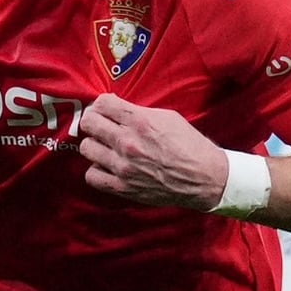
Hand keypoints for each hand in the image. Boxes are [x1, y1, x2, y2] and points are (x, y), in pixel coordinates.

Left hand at [78, 93, 226, 207]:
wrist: (203, 177)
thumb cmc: (189, 145)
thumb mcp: (168, 117)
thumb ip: (139, 112)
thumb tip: (116, 109)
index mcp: (140, 121)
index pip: (102, 103)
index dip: (101, 105)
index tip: (105, 110)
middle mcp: (128, 142)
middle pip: (89, 123)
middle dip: (94, 121)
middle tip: (100, 126)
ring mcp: (123, 166)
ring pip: (87, 148)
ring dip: (95, 145)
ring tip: (105, 147)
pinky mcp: (123, 187)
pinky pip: (92, 176)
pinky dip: (97, 170)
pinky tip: (107, 167)